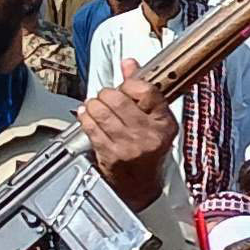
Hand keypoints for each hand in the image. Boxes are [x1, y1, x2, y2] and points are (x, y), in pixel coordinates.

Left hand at [80, 74, 178, 209]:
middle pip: (118, 98)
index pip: (145, 90)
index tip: (125, 87)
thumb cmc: (148, 150)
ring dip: (94, 105)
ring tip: (97, 107)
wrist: (141, 185)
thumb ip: (141, 90)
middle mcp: (149, 135)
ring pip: (101, 111)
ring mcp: (129, 146)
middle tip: (107, 98)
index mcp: (164, 123)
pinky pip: (91, 126)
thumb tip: (129, 64)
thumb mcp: (153, 119)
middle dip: (107, 94)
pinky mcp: (110, 154)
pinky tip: (89, 117)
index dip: (130, 84)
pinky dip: (86, 118)